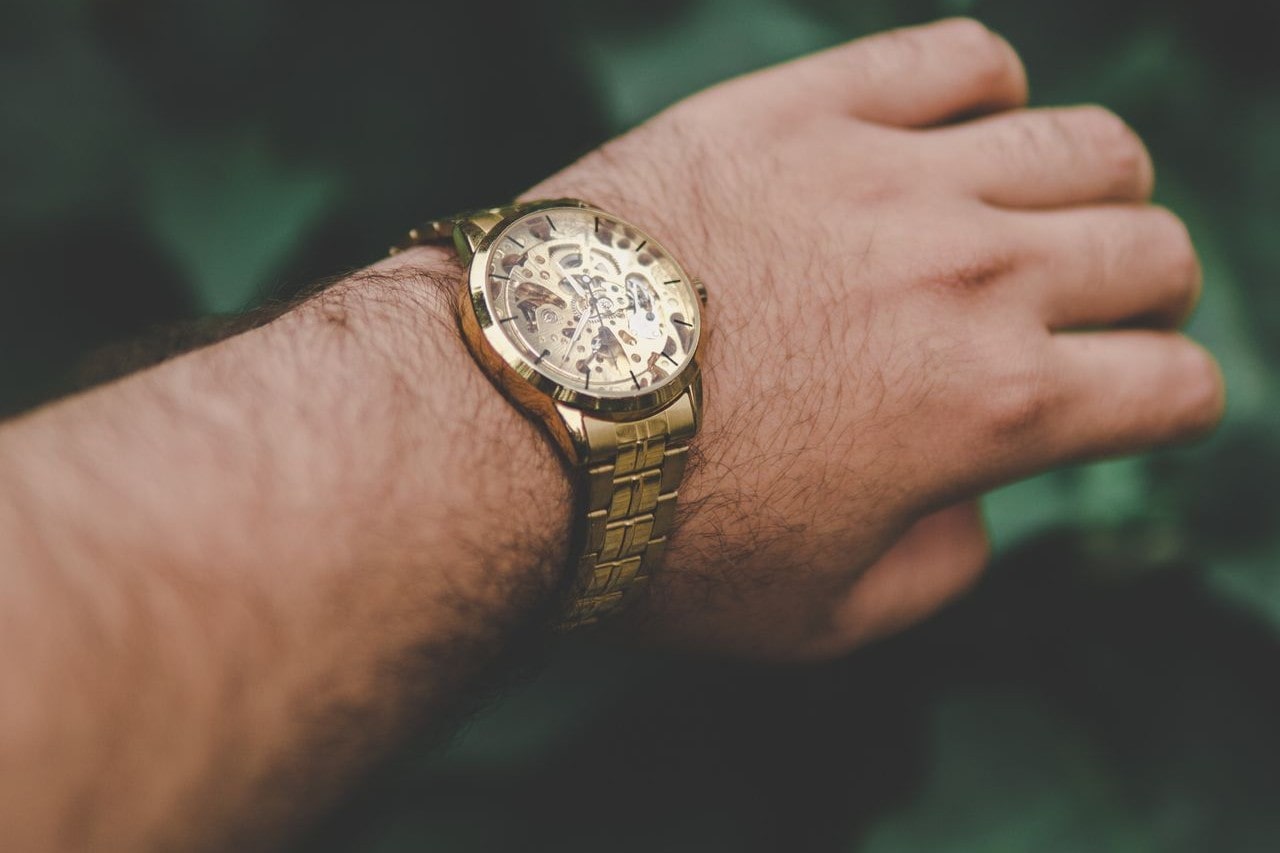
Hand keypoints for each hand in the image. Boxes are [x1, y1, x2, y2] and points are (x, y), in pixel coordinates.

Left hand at [527, 18, 1223, 658]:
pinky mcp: (806, 108)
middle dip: (1146, 295)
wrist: (516, 418)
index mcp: (993, 409)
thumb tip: (976, 507)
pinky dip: (982, 88)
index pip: (1175, 387)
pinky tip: (944, 133)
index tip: (1134, 402)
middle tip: (1086, 314)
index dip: (1172, 403)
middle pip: (1151, 249)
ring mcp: (891, 176)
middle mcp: (972, 277)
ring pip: (1085, 142)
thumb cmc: (659, 535)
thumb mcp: (824, 618)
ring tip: (1032, 218)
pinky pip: (956, 56)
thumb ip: (941, 568)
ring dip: (1092, 189)